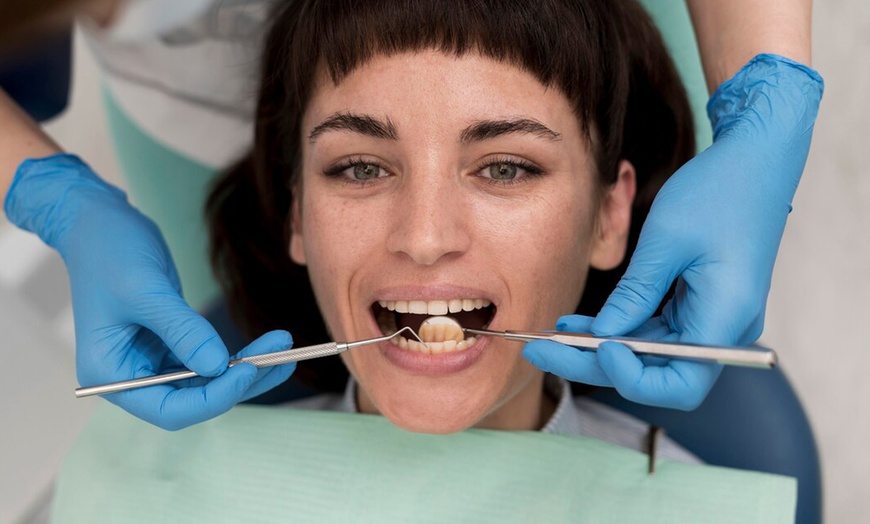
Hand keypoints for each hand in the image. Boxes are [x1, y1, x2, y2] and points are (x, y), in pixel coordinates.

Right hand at [4, 154, 295, 428]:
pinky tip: (265, 345)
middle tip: (280, 358)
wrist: (99, 224)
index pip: (169, 410)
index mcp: (112, 374)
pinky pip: (208, 360)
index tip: (247, 372)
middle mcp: (132, 376)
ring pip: (208, 383)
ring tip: (282, 347)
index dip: (212, 399)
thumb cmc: (109, 252)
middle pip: (194, 401)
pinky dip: (237, 356)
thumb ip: (182, 330)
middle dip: (238, 383)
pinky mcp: (171, 344)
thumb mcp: (146, 290)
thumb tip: (218, 366)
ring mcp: (153, 361)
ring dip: (246, 370)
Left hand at [523, 54, 823, 409]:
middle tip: (542, 354)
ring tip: (552, 338)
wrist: (756, 163)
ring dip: (601, 350)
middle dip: (597, 366)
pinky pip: (655, 332)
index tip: (596, 348)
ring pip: (651, 357)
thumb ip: (635, 293)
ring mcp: (712, 321)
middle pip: (658, 376)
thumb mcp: (666, 241)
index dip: (632, 378)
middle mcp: (724, 330)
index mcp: (726, 318)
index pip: (679, 386)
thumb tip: (602, 336)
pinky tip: (580, 325)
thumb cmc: (719, 192)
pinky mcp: (698, 308)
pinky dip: (619, 330)